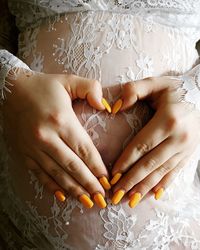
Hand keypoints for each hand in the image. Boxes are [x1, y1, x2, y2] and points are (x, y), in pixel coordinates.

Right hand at [2, 68, 108, 207]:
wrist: (9, 89)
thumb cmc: (43, 86)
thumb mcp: (68, 80)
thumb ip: (91, 89)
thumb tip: (106, 106)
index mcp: (61, 120)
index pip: (84, 149)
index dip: (98, 167)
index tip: (108, 181)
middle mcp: (46, 137)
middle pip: (73, 166)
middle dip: (90, 184)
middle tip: (102, 199)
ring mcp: (33, 147)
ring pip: (57, 174)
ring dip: (74, 190)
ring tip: (88, 202)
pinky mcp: (24, 153)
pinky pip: (40, 174)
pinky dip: (52, 186)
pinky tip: (63, 196)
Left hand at [111, 76, 199, 206]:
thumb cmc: (176, 89)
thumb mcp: (155, 83)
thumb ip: (133, 90)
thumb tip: (114, 107)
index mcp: (169, 120)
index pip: (142, 146)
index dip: (126, 161)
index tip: (112, 175)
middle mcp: (179, 138)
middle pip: (150, 164)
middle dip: (131, 181)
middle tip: (116, 195)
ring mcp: (187, 148)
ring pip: (162, 172)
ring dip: (144, 187)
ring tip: (130, 200)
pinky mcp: (190, 153)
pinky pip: (175, 172)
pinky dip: (163, 185)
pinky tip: (153, 195)